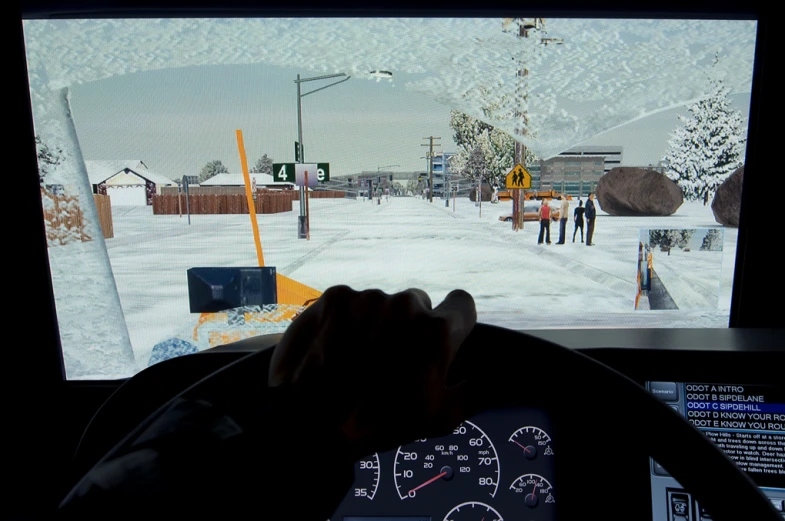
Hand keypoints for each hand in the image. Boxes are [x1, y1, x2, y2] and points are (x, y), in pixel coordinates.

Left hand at [269, 286, 475, 459]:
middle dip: (409, 325)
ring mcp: (368, 297)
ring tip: (355, 356)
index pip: (462, 303)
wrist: (309, 421)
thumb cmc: (378, 424)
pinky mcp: (335, 297)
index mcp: (437, 331)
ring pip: (381, 304)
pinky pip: (350, 303)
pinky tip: (334, 347)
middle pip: (417, 304)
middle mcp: (405, 304)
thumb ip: (465, 390)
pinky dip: (346, 320)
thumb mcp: (438, 420)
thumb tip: (472, 376)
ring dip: (376, 322)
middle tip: (390, 355)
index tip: (440, 337)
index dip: (454, 321)